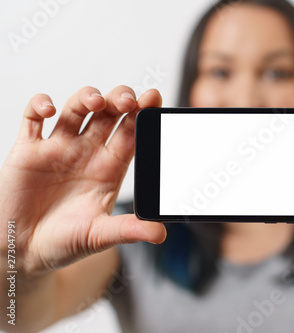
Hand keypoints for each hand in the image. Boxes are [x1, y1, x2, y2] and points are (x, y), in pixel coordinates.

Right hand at [0, 86, 166, 276]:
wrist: (22, 251)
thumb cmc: (64, 243)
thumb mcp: (99, 236)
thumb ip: (129, 230)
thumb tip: (161, 233)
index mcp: (109, 168)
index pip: (131, 133)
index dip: (142, 114)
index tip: (154, 97)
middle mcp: (87, 153)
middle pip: (108, 114)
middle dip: (120, 100)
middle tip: (129, 100)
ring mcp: (59, 148)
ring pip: (77, 109)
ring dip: (87, 97)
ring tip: (96, 102)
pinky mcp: (29, 150)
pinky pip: (32, 118)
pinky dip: (39, 105)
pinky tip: (49, 110)